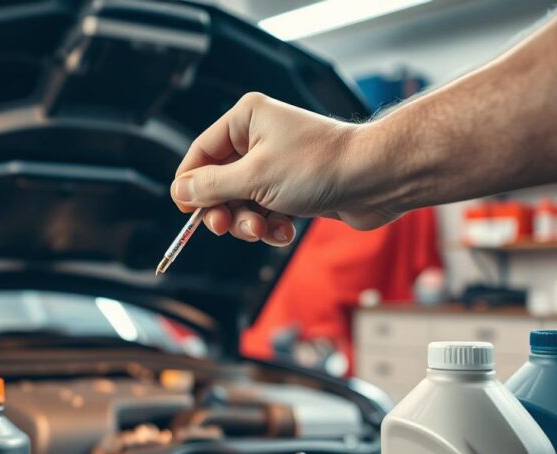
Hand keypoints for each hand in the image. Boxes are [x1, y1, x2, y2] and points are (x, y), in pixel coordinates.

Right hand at [170, 92, 400, 244]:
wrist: (375, 179)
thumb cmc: (318, 167)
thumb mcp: (254, 178)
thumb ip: (212, 186)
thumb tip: (180, 190)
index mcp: (246, 119)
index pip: (201, 152)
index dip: (191, 184)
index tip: (187, 212)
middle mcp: (259, 137)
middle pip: (219, 182)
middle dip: (224, 209)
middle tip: (225, 227)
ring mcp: (277, 164)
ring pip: (242, 202)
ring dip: (249, 223)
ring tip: (264, 230)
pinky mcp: (293, 188)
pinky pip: (266, 212)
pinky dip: (270, 226)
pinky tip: (284, 232)